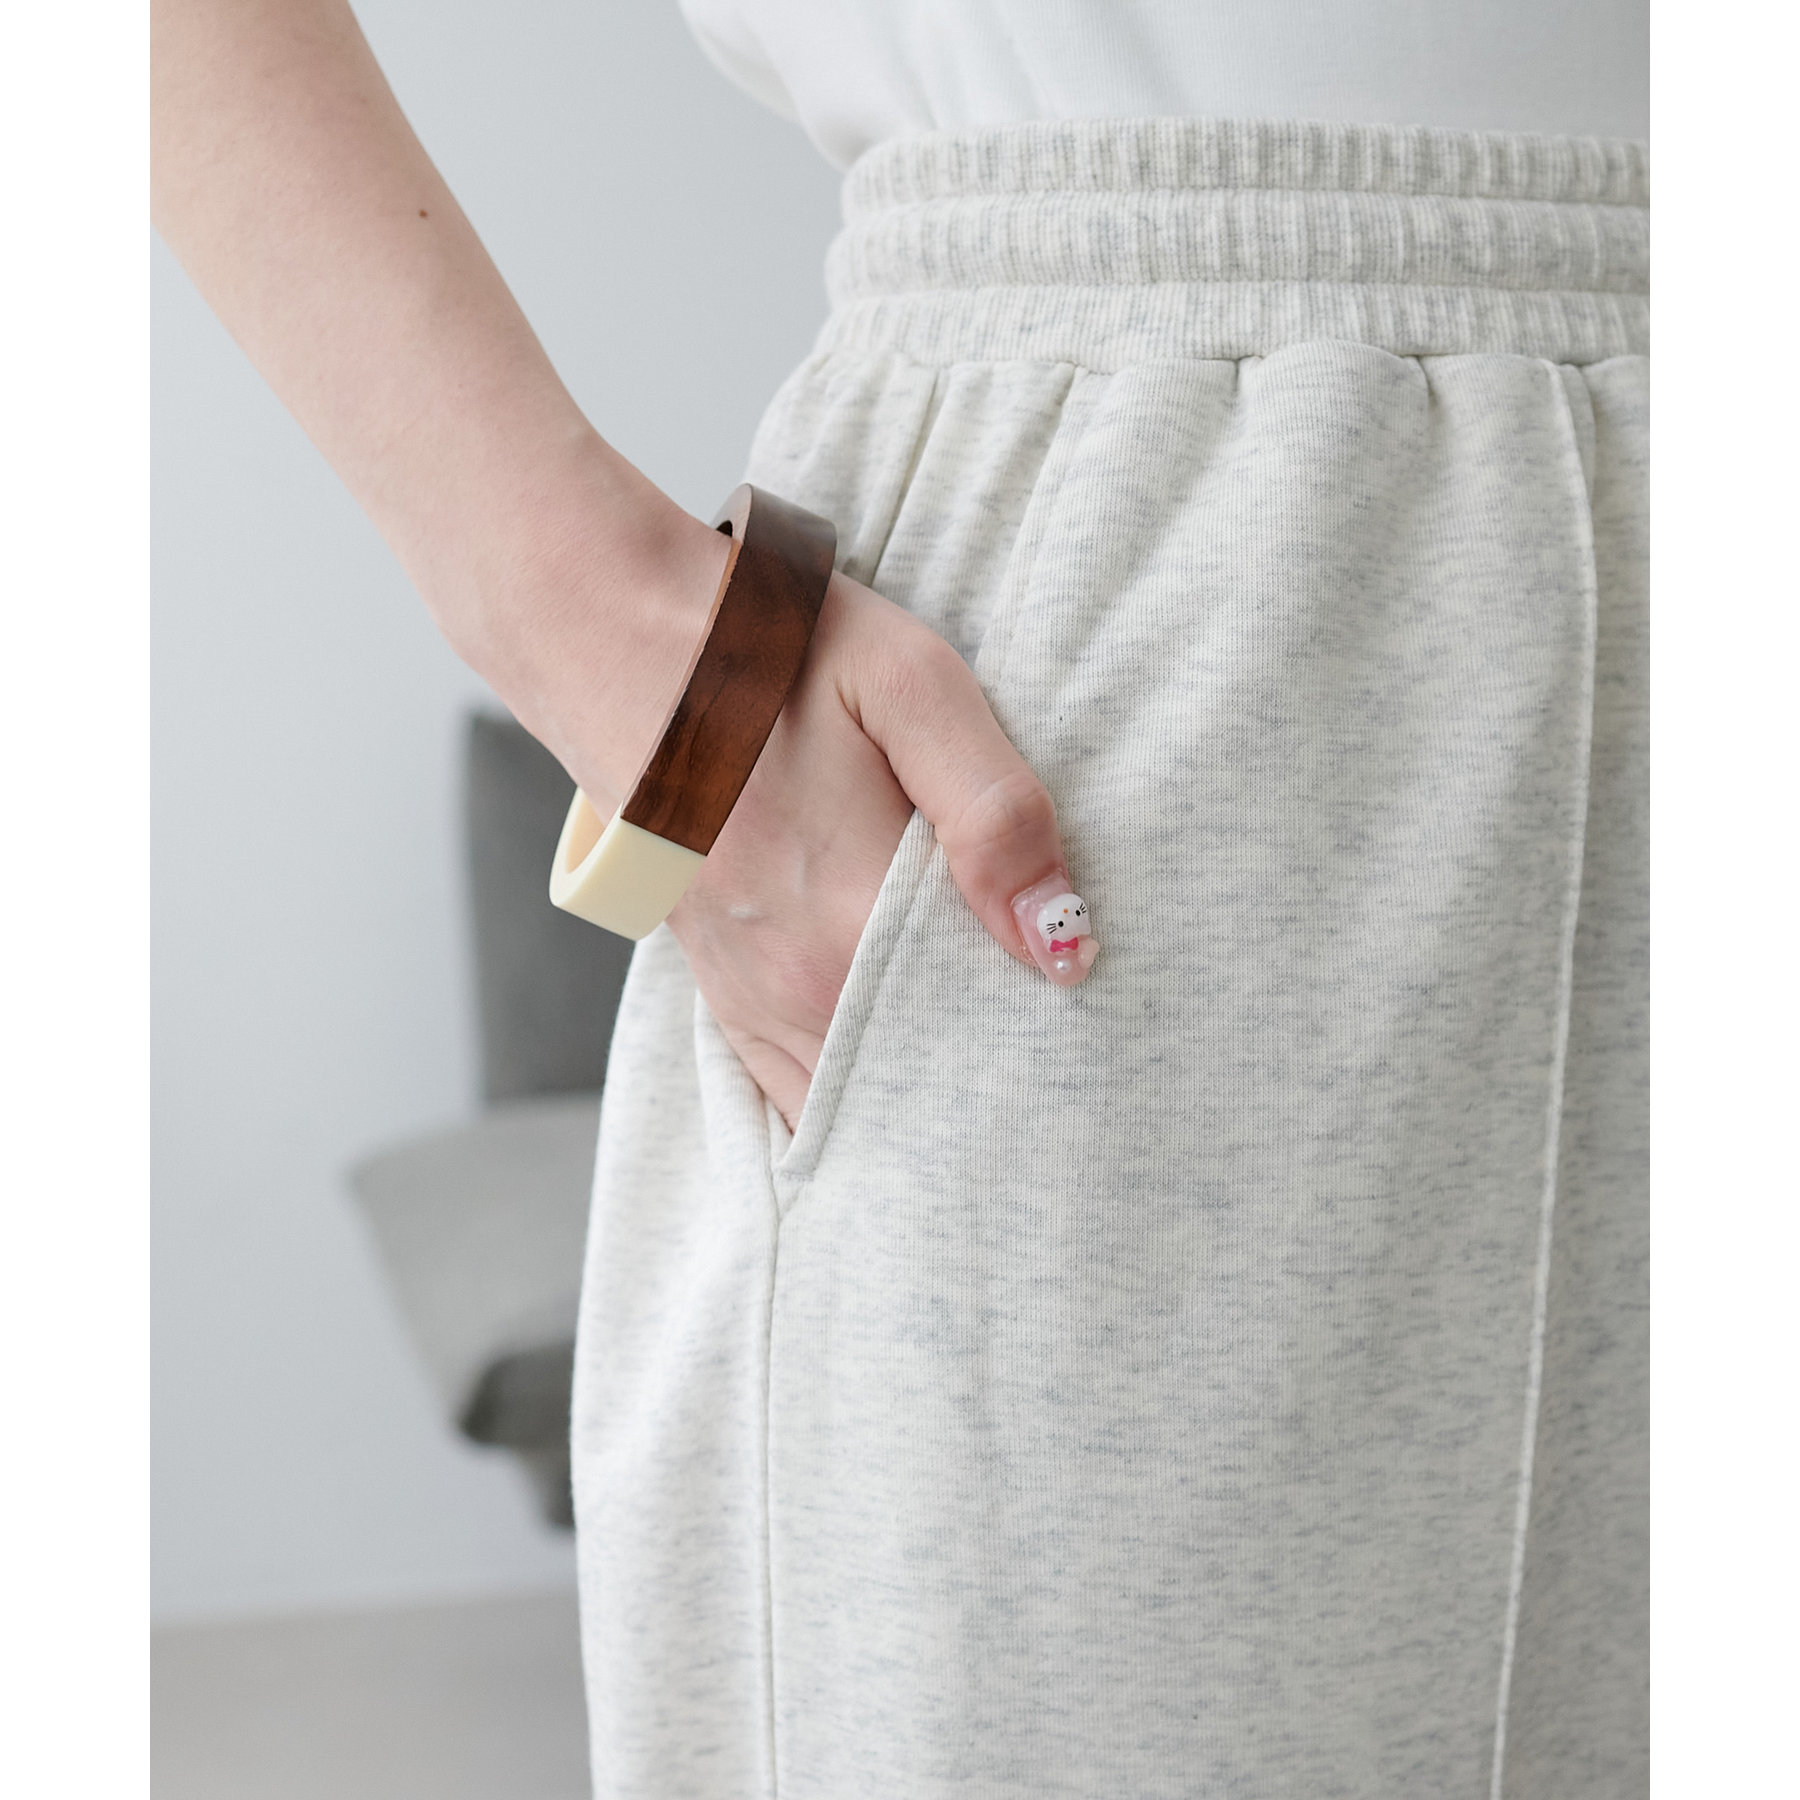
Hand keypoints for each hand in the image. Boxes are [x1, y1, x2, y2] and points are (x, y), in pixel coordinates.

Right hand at [666, 571, 1096, 1130]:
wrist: (618, 645)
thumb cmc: (775, 655)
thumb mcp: (911, 687)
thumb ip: (994, 812)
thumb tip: (1061, 942)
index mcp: (858, 918)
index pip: (993, 1028)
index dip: (1055, 1034)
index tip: (1094, 1020)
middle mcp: (801, 985)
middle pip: (934, 1082)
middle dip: (1001, 1080)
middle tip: (1066, 1065)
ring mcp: (754, 1000)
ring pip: (865, 1103)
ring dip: (931, 1101)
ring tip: (997, 1083)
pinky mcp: (725, 997)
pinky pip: (799, 1097)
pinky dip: (858, 1104)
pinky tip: (905, 1096)